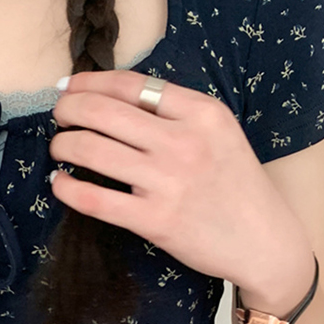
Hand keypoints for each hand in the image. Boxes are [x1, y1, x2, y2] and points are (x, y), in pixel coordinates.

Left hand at [49, 70, 313, 300]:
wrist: (264, 241)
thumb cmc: (237, 185)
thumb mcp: (219, 134)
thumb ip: (176, 113)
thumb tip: (114, 98)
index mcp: (201, 113)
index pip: (131, 85)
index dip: (90, 82)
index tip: (69, 86)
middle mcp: (183, 142)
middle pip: (104, 112)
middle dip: (68, 109)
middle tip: (59, 116)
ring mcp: (168, 182)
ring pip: (92, 150)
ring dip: (63, 145)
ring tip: (59, 148)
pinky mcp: (155, 220)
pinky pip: (94, 199)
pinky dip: (67, 188)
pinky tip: (60, 184)